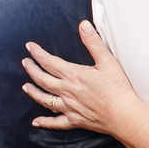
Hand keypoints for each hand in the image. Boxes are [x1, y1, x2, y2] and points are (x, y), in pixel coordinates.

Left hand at [21, 20, 137, 134]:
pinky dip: (44, 122)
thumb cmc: (117, 88)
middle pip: (42, 79)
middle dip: (31, 69)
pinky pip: (55, 122)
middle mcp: (66, 91)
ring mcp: (68, 107)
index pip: (49, 62)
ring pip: (44, 99)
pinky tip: (36, 122)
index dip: (37, 53)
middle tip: (25, 62)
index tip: (30, 47)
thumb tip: (83, 25)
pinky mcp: (74, 120)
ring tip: (25, 87)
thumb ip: (93, 42)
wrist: (123, 115)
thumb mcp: (107, 61)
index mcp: (73, 75)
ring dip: (33, 92)